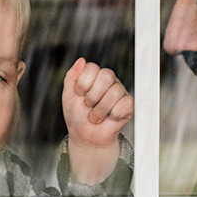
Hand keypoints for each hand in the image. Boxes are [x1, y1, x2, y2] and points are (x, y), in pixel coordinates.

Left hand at [62, 58, 132, 183]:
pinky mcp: (129, 105)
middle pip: (106, 76)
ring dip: (100, 110)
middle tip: (88, 105)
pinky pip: (125, 104)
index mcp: (94, 75)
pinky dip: (113, 115)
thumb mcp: (68, 95)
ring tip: (95, 116)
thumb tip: (81, 60)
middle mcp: (108, 80)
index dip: (83, 84)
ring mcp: (120, 91)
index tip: (79, 94)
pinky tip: (109, 118)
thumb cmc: (76, 115)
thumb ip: (71, 76)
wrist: (85, 136)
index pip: (92, 68)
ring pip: (115, 92)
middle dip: (93, 96)